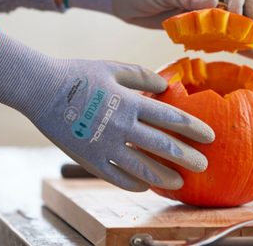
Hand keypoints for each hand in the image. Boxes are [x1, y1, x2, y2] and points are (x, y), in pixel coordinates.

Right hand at [0, 31, 214, 190]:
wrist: (42, 89)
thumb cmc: (80, 75)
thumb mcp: (113, 67)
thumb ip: (142, 75)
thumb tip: (166, 85)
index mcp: (130, 103)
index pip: (171, 118)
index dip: (193, 128)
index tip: (210, 137)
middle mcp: (122, 127)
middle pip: (162, 146)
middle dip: (187, 157)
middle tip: (204, 165)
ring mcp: (105, 146)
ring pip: (142, 168)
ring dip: (164, 176)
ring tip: (180, 182)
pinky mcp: (89, 160)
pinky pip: (116, 177)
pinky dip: (133, 183)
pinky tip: (145, 185)